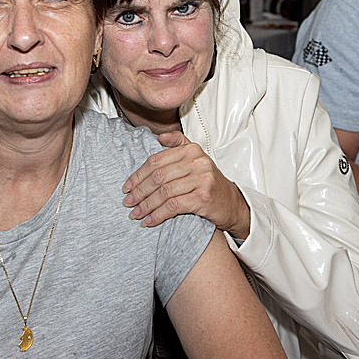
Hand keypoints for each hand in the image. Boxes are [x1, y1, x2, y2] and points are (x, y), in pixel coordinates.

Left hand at [122, 131, 249, 238]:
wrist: (231, 203)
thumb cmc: (209, 183)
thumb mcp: (196, 160)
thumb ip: (179, 145)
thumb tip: (159, 138)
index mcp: (191, 150)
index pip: (156, 161)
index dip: (138, 175)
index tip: (127, 187)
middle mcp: (197, 162)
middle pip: (158, 177)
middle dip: (139, 191)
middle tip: (128, 202)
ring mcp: (202, 179)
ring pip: (164, 192)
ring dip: (146, 205)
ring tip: (135, 213)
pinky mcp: (203, 198)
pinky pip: (173, 206)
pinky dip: (158, 214)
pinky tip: (149, 220)